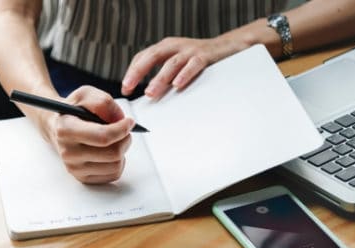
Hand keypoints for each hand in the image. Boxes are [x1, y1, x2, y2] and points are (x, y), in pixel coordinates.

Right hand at [44, 86, 134, 183]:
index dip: (122, 129)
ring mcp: (75, 168)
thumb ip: (103, 102)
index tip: (129, 122)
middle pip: (113, 153)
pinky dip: (118, 162)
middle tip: (124, 130)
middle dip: (125, 139)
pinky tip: (109, 151)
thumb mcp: (85, 94)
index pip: (102, 137)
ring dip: (122, 150)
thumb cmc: (74, 111)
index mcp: (66, 130)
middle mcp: (68, 152)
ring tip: (115, 140)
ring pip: (116, 165)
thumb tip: (119, 119)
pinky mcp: (83, 178)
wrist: (58, 128)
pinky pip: (114, 174)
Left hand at [121, 36, 249, 97]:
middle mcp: (175, 46)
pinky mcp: (205, 56)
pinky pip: (193, 65)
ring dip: (159, 78)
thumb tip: (148, 94)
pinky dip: (184, 74)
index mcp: (165, 48)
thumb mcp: (177, 64)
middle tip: (129, 86)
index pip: (143, 57)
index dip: (132, 71)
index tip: (125, 88)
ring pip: (171, 63)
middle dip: (138, 72)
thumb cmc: (200, 59)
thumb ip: (163, 75)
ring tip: (150, 92)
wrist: (228, 48)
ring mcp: (190, 50)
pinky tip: (177, 85)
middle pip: (152, 56)